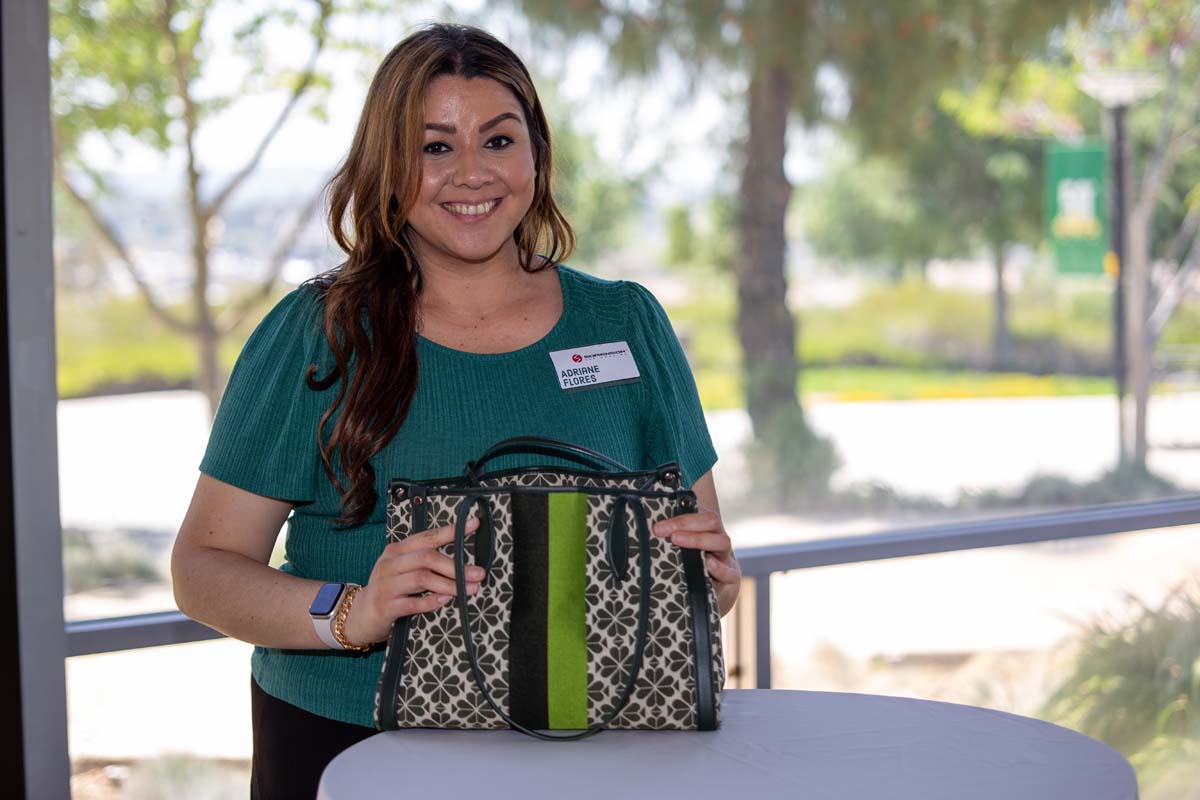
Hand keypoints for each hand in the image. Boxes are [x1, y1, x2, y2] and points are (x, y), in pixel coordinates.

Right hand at [341, 516, 483, 646]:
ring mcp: (385, 585)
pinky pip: (412, 603)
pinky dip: (431, 602)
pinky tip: (445, 601)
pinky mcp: (385, 607)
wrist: (358, 616)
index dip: (451, 531)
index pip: (427, 537)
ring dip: (450, 584)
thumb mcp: (402, 570)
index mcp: (396, 551)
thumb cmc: (389, 590)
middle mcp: (389, 564)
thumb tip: (463, 563)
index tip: (473, 524)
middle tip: (479, 574)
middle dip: (456, 566)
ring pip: (422, 579)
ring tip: (470, 589)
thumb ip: (425, 563)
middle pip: (427, 558)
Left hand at [652, 505, 740, 615]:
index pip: (697, 512)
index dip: (678, 518)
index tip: (657, 527)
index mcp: (705, 525)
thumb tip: (643, 529)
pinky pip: (730, 572)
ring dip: (699, 540)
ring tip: (678, 541)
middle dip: (685, 523)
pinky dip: (719, 568)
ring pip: (722, 541)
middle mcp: (717, 536)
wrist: (711, 588)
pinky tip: (708, 565)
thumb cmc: (689, 563)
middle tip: (660, 531)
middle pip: (710, 521)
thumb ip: (669, 536)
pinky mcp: (730, 577)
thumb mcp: (679, 548)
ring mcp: (725, 556)